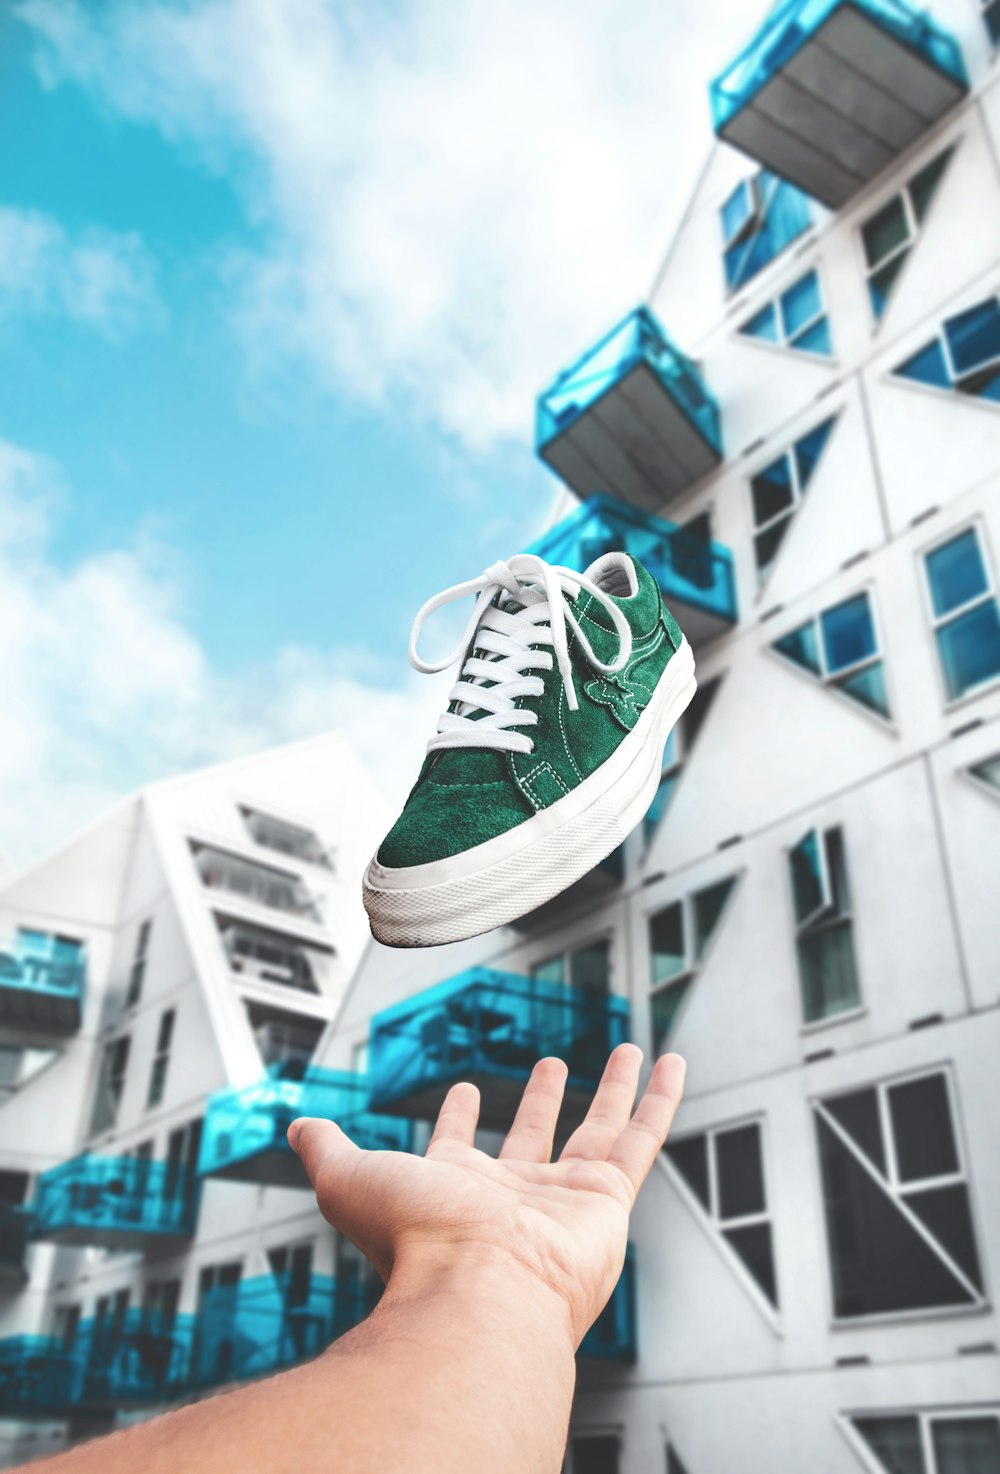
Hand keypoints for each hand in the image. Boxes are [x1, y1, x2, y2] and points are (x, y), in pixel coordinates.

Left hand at [289, 1043, 685, 1347]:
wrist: (475, 1289)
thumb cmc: (413, 1243)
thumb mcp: (350, 1179)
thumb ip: (326, 1150)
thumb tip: (293, 1125)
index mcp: (456, 1192)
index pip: (459, 1148)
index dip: (459, 1120)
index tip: (466, 1090)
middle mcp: (514, 1198)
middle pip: (534, 1137)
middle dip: (541, 1102)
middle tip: (551, 1065)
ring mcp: (565, 1199)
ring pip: (599, 1130)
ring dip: (614, 1090)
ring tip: (627, 1051)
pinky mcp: (609, 1198)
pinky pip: (642, 1137)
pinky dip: (660, 1099)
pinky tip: (671, 1062)